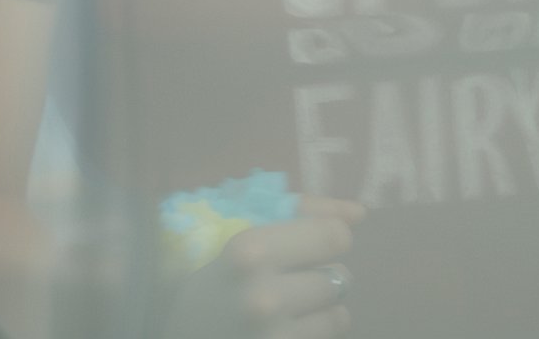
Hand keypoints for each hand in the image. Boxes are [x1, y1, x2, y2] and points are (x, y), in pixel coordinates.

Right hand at [167, 196, 362, 338]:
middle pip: (340, 276)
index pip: (333, 235)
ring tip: (283, 308)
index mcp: (247, 251)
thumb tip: (358, 212)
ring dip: (319, 308)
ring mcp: (275, 334)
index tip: (305, 246)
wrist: (180, 336)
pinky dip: (313, 330)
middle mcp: (263, 296)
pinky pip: (330, 334)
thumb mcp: (237, 234)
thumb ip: (296, 213)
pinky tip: (283, 327)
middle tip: (285, 281)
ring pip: (339, 311)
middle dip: (319, 275)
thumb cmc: (207, 280)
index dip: (323, 238)